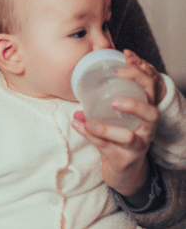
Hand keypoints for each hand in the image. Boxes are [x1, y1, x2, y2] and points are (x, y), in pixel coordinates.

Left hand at [72, 50, 160, 199]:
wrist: (124, 167)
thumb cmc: (118, 133)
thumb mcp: (115, 113)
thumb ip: (101, 98)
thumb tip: (78, 81)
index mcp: (145, 109)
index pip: (150, 88)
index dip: (140, 74)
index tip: (123, 61)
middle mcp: (147, 128)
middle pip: (151, 113)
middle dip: (134, 105)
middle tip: (113, 100)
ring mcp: (138, 145)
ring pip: (128, 137)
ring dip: (105, 128)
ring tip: (87, 122)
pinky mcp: (125, 160)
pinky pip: (108, 149)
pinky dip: (91, 137)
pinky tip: (77, 127)